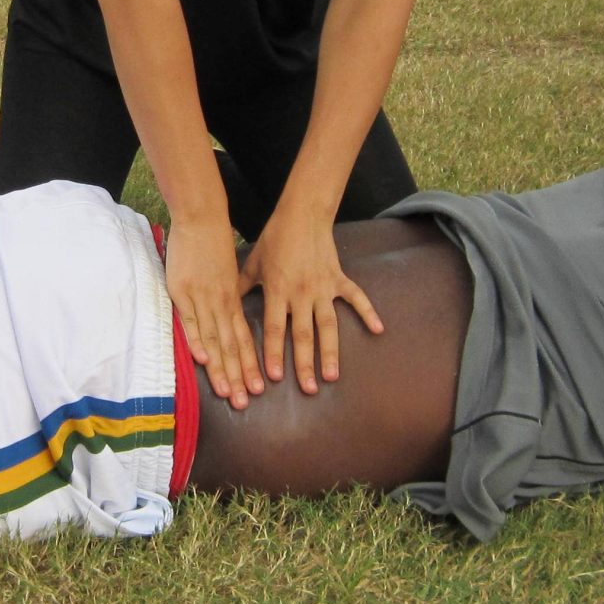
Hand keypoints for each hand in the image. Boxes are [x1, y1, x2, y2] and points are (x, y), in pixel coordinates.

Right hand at [167, 217, 263, 407]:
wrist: (201, 217)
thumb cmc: (213, 244)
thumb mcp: (228, 272)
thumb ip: (228, 296)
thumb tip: (230, 318)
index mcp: (232, 299)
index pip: (243, 338)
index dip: (249, 364)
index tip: (257, 388)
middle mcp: (221, 303)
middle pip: (232, 346)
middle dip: (239, 376)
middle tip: (245, 402)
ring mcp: (202, 298)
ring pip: (215, 339)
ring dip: (222, 368)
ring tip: (228, 392)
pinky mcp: (183, 291)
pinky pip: (191, 319)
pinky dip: (197, 339)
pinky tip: (202, 359)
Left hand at [241, 210, 381, 393]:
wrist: (302, 214)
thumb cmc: (274, 239)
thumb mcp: (252, 263)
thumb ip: (241, 288)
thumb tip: (224, 310)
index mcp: (278, 290)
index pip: (275, 328)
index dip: (274, 353)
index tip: (273, 377)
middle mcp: (302, 293)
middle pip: (303, 334)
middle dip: (304, 363)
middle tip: (307, 389)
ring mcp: (324, 287)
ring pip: (329, 325)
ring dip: (331, 352)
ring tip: (331, 376)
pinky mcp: (339, 279)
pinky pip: (356, 298)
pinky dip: (368, 312)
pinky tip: (378, 330)